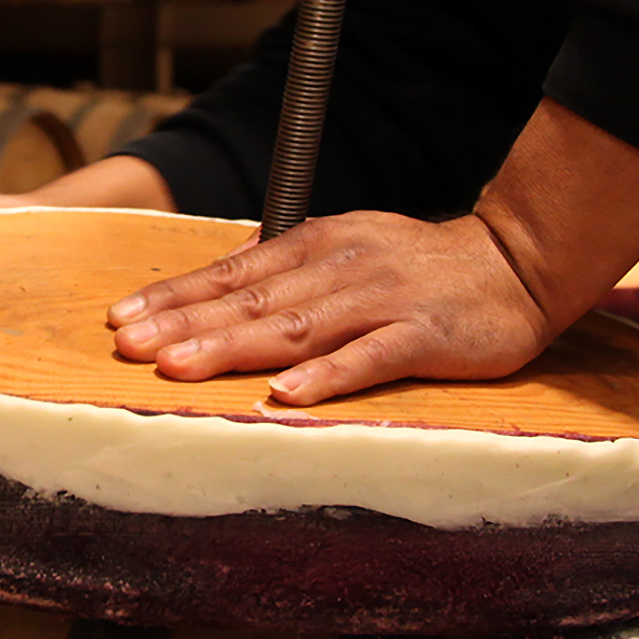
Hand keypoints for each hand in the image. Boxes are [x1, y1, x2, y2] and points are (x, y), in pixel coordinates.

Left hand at [107, 211, 551, 404]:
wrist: (517, 262)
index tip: (122, 319)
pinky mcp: (423, 335)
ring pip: (294, 326)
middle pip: (250, 300)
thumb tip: (228, 266)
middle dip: (184, 324)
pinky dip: (326, 375)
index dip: (175, 296)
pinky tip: (285, 394)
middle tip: (129, 348)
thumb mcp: (347, 245)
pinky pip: (369, 357)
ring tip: (179, 368)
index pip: (231, 272)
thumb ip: (289, 262)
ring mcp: (380, 300)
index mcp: (316, 245)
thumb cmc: (421, 264)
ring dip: (231, 347)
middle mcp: (339, 267)